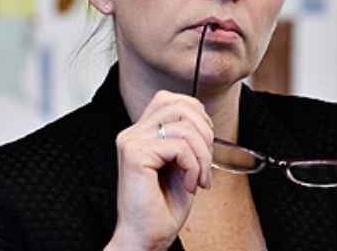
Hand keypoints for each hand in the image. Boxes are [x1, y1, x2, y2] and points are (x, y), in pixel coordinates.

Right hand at [107, 90, 214, 250]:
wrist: (145, 238)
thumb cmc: (161, 209)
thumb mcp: (180, 165)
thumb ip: (185, 140)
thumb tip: (204, 120)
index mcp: (140, 133)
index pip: (170, 99)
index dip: (196, 115)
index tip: (205, 145)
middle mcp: (132, 133)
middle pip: (180, 106)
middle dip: (205, 134)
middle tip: (205, 163)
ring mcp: (131, 141)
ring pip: (184, 126)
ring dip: (202, 155)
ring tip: (198, 178)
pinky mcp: (135, 154)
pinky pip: (179, 146)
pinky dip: (193, 166)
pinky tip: (189, 184)